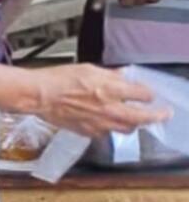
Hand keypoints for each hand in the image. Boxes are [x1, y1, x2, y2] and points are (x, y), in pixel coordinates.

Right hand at [29, 64, 165, 137]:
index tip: (147, 93)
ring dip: (134, 124)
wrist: (38, 95)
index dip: (147, 93)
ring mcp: (99, 123)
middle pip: (142, 118)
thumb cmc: (58, 80)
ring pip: (127, 129)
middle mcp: (109, 108)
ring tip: (136, 120)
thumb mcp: (88, 68)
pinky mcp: (88, 132)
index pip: (143, 94)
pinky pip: (107, 133)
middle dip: (156, 116)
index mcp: (111, 89)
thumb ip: (110, 75)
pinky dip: (111, 128)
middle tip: (163, 114)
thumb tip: (123, 77)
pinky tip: (107, 122)